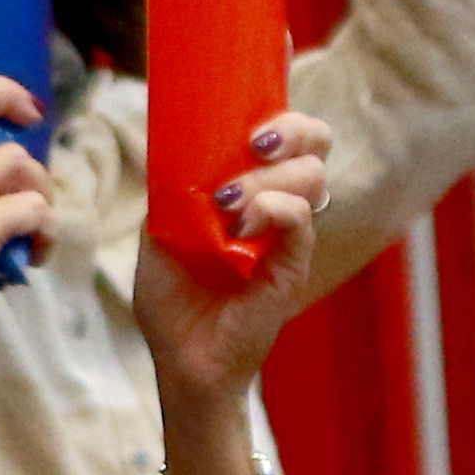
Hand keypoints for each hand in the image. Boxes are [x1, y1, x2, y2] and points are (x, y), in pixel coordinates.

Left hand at [136, 110, 330, 418]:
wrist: (181, 355)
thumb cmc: (173, 298)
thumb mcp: (159, 233)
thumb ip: (169, 193)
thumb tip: (165, 151)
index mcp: (254, 192)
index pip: (293, 139)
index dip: (285, 119)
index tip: (250, 122)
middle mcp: (280, 209)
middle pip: (315, 149)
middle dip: (291, 132)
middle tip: (253, 143)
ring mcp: (289, 238)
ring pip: (311, 180)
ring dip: (265, 179)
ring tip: (225, 202)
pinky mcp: (291, 268)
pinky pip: (302, 225)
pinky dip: (277, 209)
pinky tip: (245, 220)